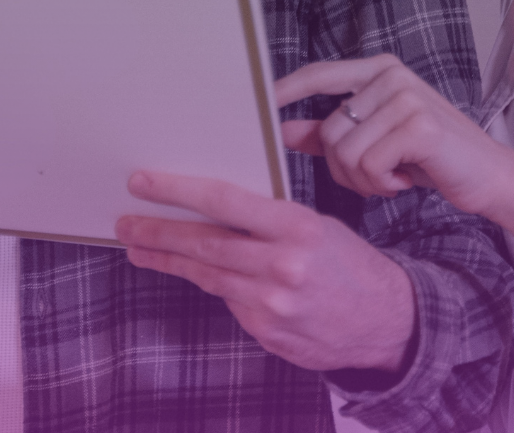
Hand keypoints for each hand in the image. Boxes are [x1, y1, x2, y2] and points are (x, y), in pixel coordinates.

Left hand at [117, 171, 415, 373]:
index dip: (177, 191)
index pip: (223, 201)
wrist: (387, 320)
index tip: (142, 182)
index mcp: (297, 228)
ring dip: (168, 260)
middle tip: (125, 223)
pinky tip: (201, 275)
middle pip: (204, 243)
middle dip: (157, 232)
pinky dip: (214, 286)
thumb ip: (267, 221)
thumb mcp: (317, 226)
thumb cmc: (349, 263)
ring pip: (206, 275)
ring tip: (139, 248)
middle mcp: (282, 266)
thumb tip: (212, 208)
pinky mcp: (267, 332)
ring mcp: (272, 304)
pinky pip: (229, 302)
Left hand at [276, 56, 513, 217]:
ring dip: (364, 180)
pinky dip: (382, 185)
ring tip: (394, 177)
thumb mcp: (375, 141)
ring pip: (345, 152)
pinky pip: (369, 165)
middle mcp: (391, 76)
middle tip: (376, 177)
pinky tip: (406, 180)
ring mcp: (407, 97)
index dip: (285, 91)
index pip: (318, 74)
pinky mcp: (420, 125)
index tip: (257, 104)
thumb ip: (330, 134)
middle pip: (328, 130)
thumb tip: (283, 131)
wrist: (488, 176)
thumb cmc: (428, 158)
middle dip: (343, 168)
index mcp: (378, 71)